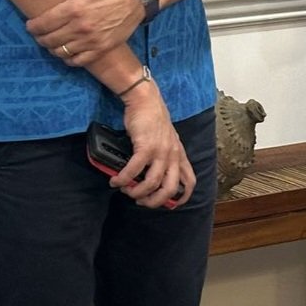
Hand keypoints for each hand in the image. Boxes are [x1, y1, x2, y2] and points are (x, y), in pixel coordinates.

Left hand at [26, 0, 142, 65]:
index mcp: (74, 8)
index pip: (43, 24)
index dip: (32, 26)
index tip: (31, 25)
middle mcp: (80, 27)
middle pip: (49, 40)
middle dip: (40, 38)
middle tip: (40, 34)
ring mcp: (91, 40)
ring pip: (61, 52)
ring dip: (52, 48)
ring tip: (52, 42)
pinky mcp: (101, 49)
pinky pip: (77, 61)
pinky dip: (68, 59)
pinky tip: (67, 52)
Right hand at [116, 85, 195, 208]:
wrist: (146, 100)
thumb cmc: (154, 120)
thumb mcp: (168, 140)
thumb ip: (166, 156)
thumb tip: (154, 177)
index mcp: (179, 154)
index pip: (189, 181)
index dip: (182, 197)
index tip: (171, 205)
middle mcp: (173, 155)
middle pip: (170, 189)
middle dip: (155, 201)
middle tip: (141, 201)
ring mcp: (160, 151)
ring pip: (151, 183)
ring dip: (136, 192)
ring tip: (126, 190)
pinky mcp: (146, 146)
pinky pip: (134, 170)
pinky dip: (123, 179)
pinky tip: (116, 180)